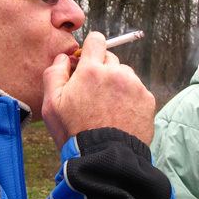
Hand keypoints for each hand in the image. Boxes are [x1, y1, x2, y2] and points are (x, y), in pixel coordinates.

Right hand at [41, 31, 155, 146]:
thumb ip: (54, 73)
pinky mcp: (147, 100)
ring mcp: (134, 86)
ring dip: (116, 84)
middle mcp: (116, 73)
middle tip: (93, 93)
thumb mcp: (51, 104)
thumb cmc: (75, 133)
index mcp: (92, 70)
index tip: (87, 60)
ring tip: (107, 108)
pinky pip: (137, 91)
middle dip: (102, 70)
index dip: (90, 48)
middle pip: (110, 58)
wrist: (105, 159)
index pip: (96, 40)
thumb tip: (64, 57)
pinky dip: (129, 100)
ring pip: (125, 75)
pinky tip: (119, 116)